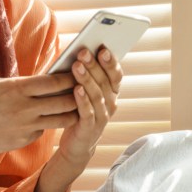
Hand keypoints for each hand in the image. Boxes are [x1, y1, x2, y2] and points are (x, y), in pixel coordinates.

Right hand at [0, 73, 77, 191]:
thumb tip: (44, 78)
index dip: (71, 77)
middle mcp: (24, 108)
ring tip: (79, 105)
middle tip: (88, 88)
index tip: (81, 71)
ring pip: (60, 120)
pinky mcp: (22, 141)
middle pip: (64, 102)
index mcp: (17, 89)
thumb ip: (21, 83)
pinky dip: (47, 125)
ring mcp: (24, 127)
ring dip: (71, 112)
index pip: (54, 82)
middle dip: (78, 95)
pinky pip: (42, 131)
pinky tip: (47, 119)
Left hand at [56, 45, 122, 167]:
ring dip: (87, 79)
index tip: (103, 48)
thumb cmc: (80, 109)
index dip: (111, 62)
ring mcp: (102, 116)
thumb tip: (80, 51)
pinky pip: (88, 112)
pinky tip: (76, 89)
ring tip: (76, 66)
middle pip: (105, 82)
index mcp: (112, 92)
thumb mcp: (87, 90)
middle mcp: (111, 103)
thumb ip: (87, 74)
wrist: (77, 143)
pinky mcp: (90, 128)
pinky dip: (83, 100)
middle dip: (94, 65)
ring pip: (97, 95)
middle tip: (83, 52)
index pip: (116, 74)